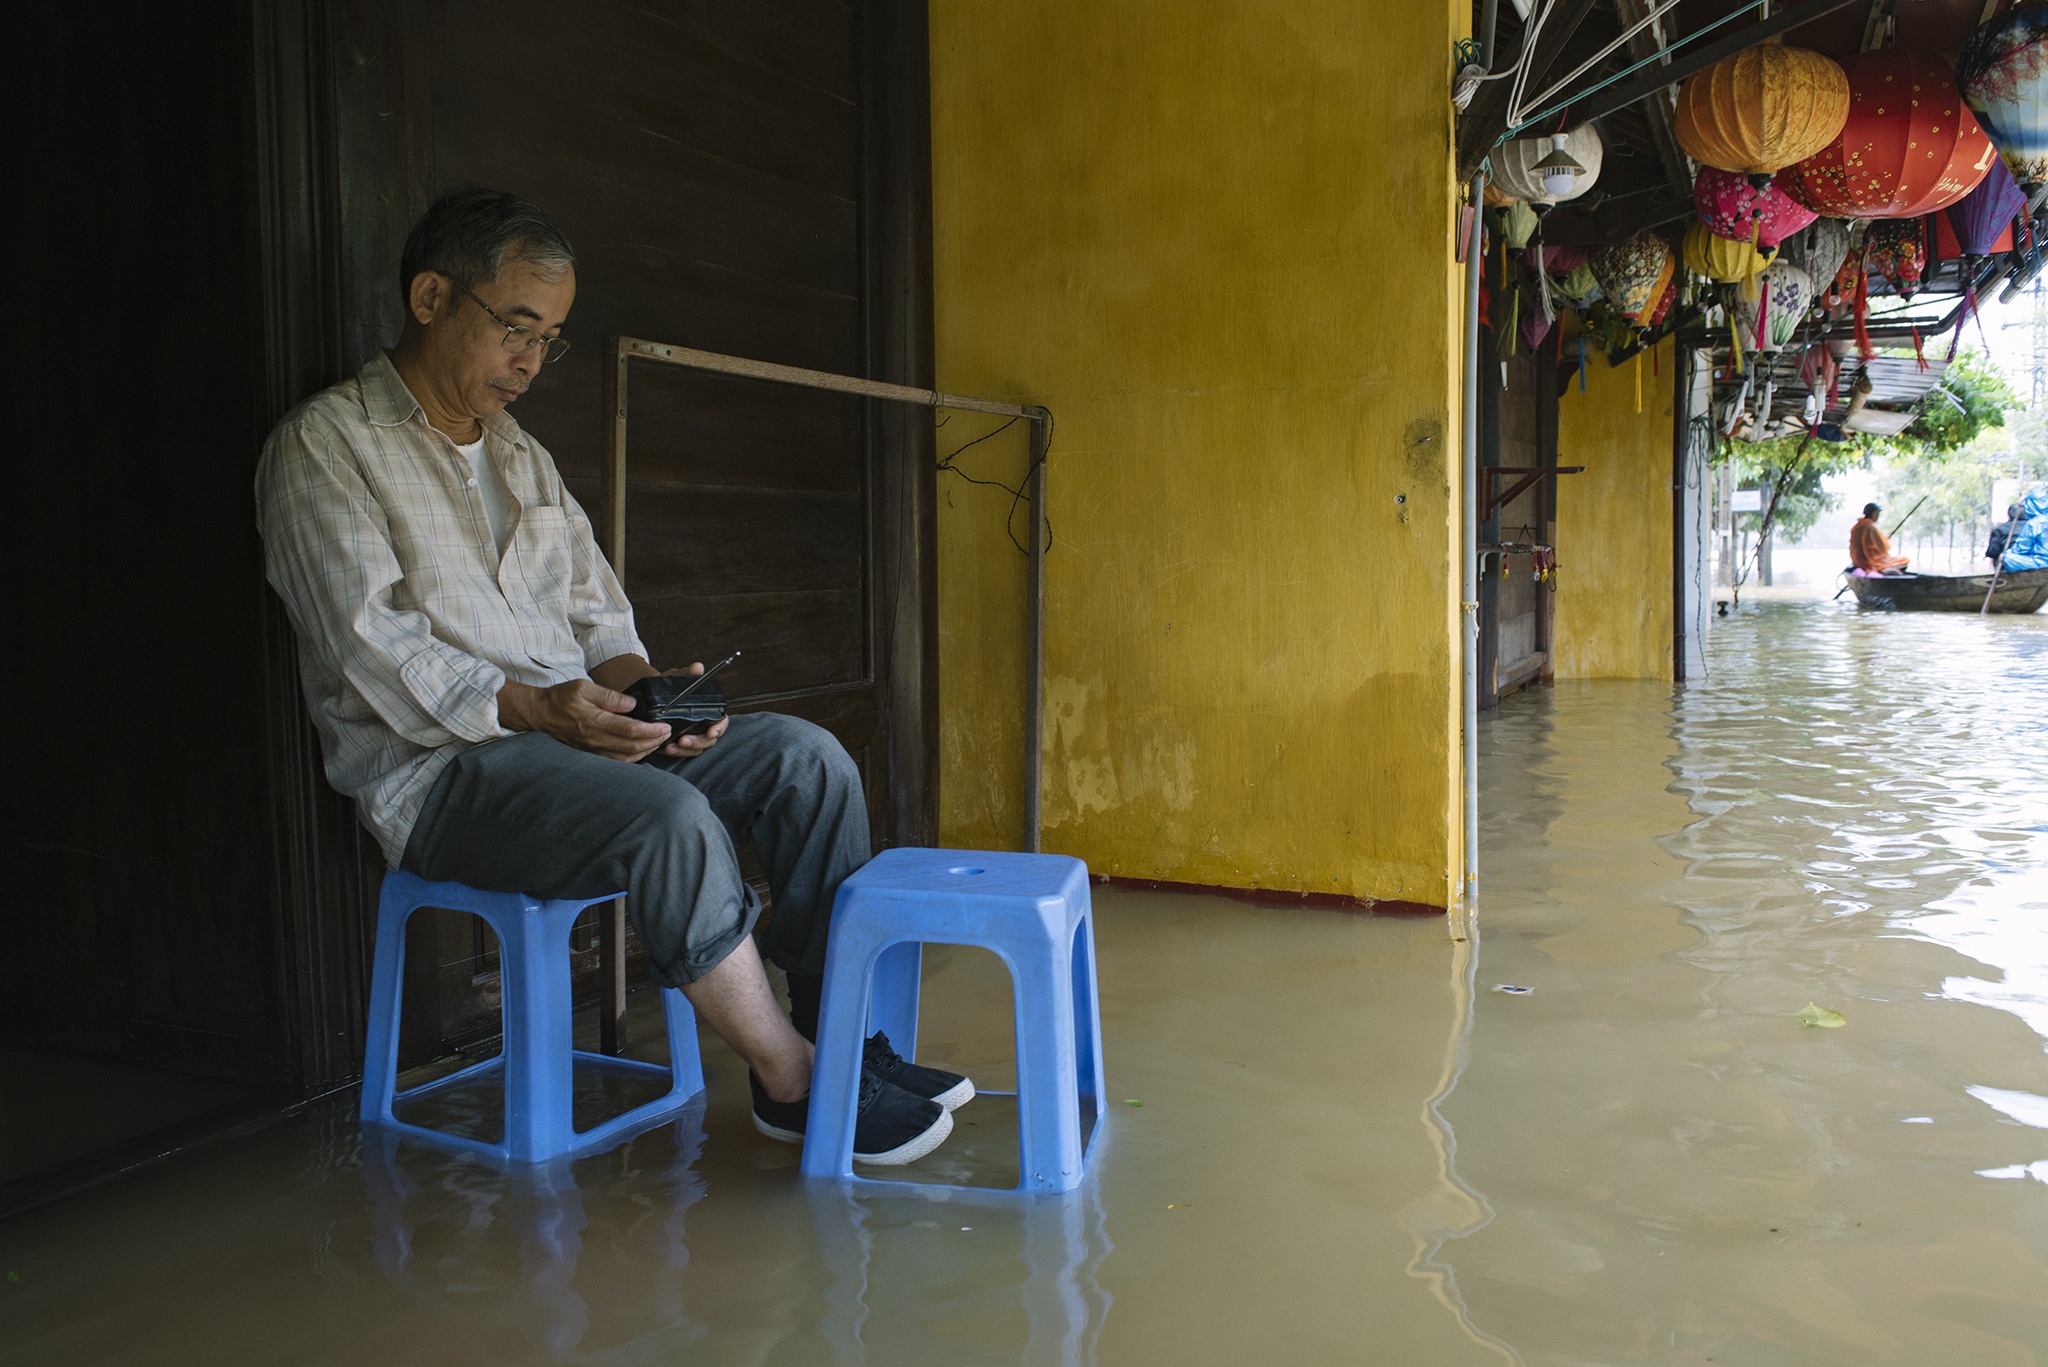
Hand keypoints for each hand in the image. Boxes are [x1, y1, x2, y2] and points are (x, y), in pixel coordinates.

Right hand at [497, 678, 670, 761]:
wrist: (539, 714)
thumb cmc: (560, 698)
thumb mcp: (583, 688)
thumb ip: (609, 696)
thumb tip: (632, 704)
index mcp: (594, 721)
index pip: (630, 731)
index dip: (651, 730)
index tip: (665, 726)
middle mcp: (595, 739)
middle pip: (632, 747)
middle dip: (654, 741)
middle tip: (667, 733)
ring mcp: (593, 749)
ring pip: (627, 757)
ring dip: (646, 750)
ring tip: (659, 740)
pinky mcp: (591, 753)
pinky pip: (617, 760)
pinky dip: (633, 756)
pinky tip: (642, 748)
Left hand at [656, 662, 726, 758]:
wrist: (652, 697)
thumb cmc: (670, 689)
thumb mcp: (677, 679)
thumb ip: (687, 674)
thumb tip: (697, 667)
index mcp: (708, 710)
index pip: (721, 721)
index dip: (720, 728)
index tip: (712, 731)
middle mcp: (703, 725)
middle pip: (709, 739)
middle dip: (698, 742)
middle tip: (684, 740)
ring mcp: (693, 736)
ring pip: (696, 749)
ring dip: (685, 750)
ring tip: (672, 746)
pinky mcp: (680, 744)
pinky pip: (682, 753)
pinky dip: (675, 752)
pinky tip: (665, 748)